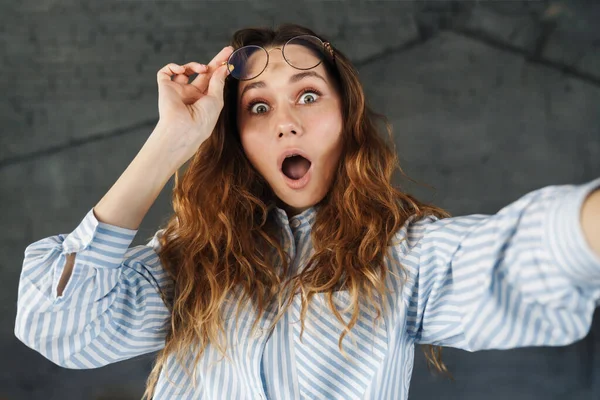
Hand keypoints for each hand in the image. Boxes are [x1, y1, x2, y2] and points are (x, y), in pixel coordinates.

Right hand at [154, 45, 233, 164]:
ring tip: (203, 69)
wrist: (184, 128)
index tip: (231, 59)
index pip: (213, 80)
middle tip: (228, 50)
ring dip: (194, 65)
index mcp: (204, 100)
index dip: (222, 69)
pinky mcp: (165, 88)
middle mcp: (191, 94)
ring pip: (185, 70)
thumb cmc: (203, 120)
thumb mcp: (216, 100)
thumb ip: (218, 81)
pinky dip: (173, 67)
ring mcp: (178, 90)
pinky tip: (181, 70)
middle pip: (203, 72)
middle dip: (215, 61)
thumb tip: (222, 67)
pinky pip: (166, 72)